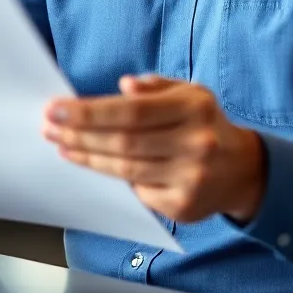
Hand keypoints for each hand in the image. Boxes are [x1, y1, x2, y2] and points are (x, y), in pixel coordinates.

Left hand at [43, 75, 265, 224]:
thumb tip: (123, 86)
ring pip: (126, 170)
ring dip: (88, 156)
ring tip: (61, 144)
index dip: (91, 112)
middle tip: (48, 126)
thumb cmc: (204, 123)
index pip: (132, 111)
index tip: (57, 108)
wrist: (243, 170)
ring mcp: (189, 178)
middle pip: (124, 142)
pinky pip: (138, 191)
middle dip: (80, 134)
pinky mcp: (183, 206)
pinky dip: (113, 177)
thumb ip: (156, 87)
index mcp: (194, 108)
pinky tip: (93, 163)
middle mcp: (194, 143)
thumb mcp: (190, 93)